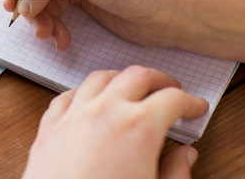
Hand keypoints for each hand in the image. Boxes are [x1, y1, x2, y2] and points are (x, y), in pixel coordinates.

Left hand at [22, 66, 208, 178]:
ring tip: (131, 87)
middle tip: (170, 88)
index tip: (195, 107)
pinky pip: (67, 96)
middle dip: (158, 79)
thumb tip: (185, 156)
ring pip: (99, 78)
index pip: (172, 99)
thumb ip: (176, 173)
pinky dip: (84, 91)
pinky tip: (89, 99)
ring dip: (120, 78)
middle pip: (137, 76)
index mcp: (138, 127)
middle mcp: (105, 111)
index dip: (190, 102)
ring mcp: (74, 115)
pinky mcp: (50, 126)